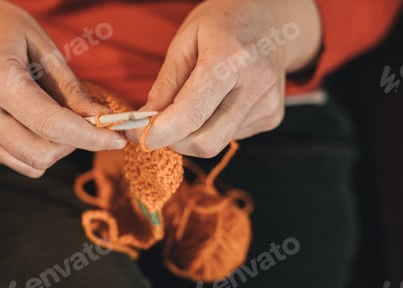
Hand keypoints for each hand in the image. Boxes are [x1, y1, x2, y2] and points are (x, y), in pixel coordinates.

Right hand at [0, 0, 125, 176]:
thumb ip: (72, 90)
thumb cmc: (3, 31)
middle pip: (40, 154)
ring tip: (54, 116)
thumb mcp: (45, 48)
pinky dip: (36, 148)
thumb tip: (100, 120)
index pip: (50, 124)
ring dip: (55, 149)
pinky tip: (32, 122)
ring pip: (29, 164)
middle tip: (87, 124)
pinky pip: (16, 160)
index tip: (116, 140)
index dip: (89, 137)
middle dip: (73, 145)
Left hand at [128, 0, 320, 156]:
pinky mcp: (272, 117)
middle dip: (174, 141)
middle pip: (206, 142)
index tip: (136, 135)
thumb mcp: (185, 41)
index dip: (158, 132)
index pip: (190, 114)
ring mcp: (268, 104)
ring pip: (216, 142)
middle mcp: (256, 85)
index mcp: (230, 59)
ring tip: (193, 104)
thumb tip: (145, 121)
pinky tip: (217, 102)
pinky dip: (212, 127)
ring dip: (193, 134)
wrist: (273, 22)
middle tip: (158, 127)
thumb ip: (165, 84)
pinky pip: (230, 137)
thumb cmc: (224, 24)